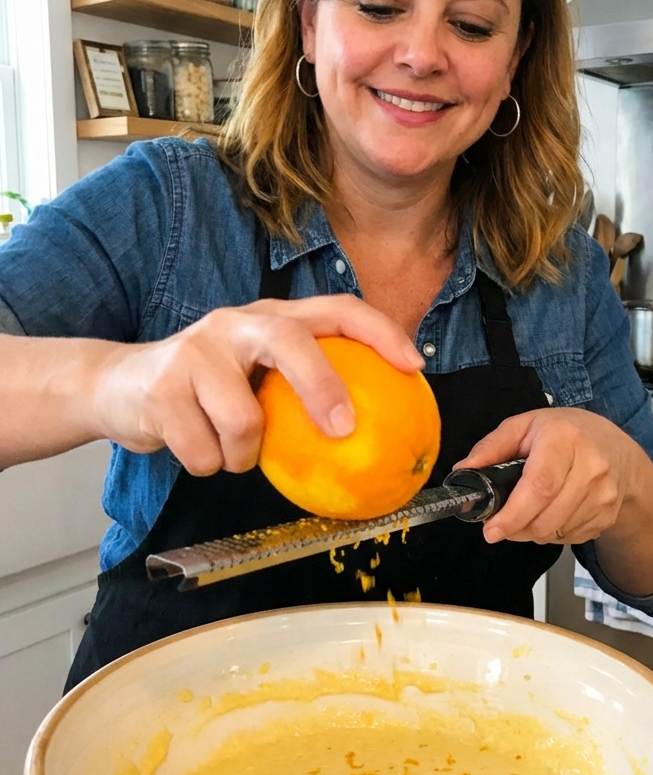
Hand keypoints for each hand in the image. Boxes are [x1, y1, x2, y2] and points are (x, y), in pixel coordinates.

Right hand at [91, 295, 423, 475]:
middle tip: (343, 431)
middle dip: (322, 386)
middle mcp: (235, 323)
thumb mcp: (258, 376)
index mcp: (270, 317)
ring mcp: (195, 352)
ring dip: (243, 455)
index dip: (379, 332)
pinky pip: (205, 451)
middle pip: (289, 341)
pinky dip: (209, 465)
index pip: (336, 309)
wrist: (117, 387)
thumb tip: (378, 431)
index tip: (413, 366)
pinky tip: (198, 450)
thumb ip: (305, 389)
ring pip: (244, 420)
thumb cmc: (206, 389)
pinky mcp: (161, 388)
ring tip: (230, 449)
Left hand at [455, 408, 637, 544]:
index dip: (513, 514)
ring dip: (532, 531)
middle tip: (502, 522)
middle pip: (546, 518)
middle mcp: (591, 467)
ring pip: (555, 533)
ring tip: (529, 510)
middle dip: (516, 528)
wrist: (619, 450)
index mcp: (565, 439)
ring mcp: (604, 495)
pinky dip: (552, 533)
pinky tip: (551, 511)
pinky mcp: (607, 517)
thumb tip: (463, 472)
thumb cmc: (566, 433)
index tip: (491, 529)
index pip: (540, 485)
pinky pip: (569, 539)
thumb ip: (492, 447)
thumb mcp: (526, 426)